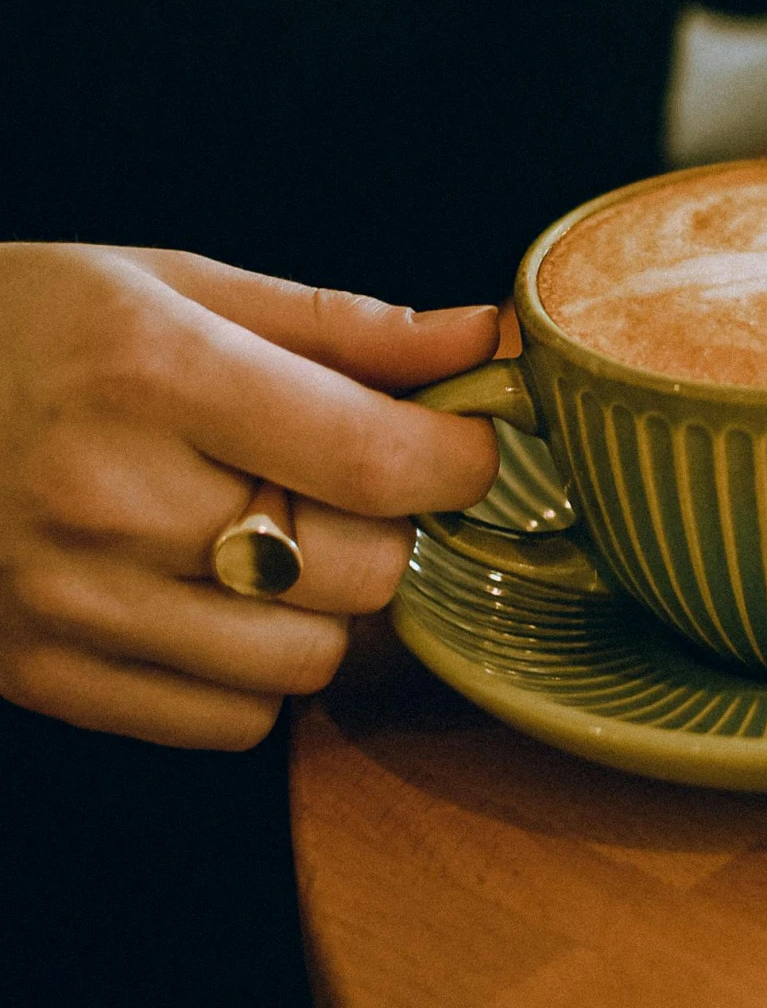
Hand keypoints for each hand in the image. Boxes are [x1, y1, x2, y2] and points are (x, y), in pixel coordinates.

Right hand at [0, 245, 500, 747]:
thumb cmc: (16, 327)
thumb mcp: (168, 284)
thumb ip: (337, 326)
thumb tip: (479, 340)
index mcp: (157, 375)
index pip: (379, 464)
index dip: (461, 462)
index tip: (468, 445)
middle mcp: (116, 498)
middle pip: (362, 571)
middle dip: (392, 528)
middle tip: (353, 482)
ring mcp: (74, 602)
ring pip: (309, 660)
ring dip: (326, 607)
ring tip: (274, 538)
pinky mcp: (45, 676)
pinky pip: (231, 723)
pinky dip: (253, 674)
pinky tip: (211, 601)